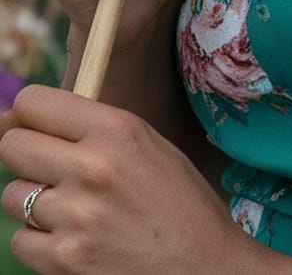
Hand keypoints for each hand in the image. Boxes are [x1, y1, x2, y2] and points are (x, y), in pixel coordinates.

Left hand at [0, 85, 252, 274]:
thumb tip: (30, 117)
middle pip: (13, 145)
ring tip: (68, 207)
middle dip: (25, 155)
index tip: (33, 125)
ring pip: (12, 195)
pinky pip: (21, 240)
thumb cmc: (178, 201)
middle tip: (47, 167)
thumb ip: (95, 129)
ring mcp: (74, 217)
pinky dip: (38, 241)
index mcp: (116, 129)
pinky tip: (71, 237)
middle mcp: (92, 167)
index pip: (33, 103)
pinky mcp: (63, 260)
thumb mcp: (147, 144)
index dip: (28, 113)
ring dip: (32, 201)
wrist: (202, 264)